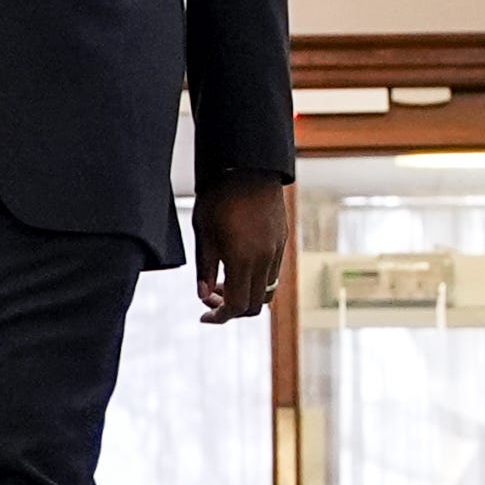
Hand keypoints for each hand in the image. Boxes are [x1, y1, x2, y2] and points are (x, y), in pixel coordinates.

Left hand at [195, 175, 290, 323]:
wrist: (248, 167)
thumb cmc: (219, 197)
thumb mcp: (203, 233)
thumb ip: (204, 269)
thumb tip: (203, 296)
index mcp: (242, 260)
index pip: (236, 305)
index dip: (219, 316)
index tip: (204, 315)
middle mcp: (264, 260)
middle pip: (253, 305)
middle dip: (231, 309)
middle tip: (210, 298)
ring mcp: (276, 251)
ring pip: (266, 291)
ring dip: (245, 295)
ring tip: (223, 282)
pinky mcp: (281, 241)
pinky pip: (272, 273)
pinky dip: (255, 280)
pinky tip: (238, 266)